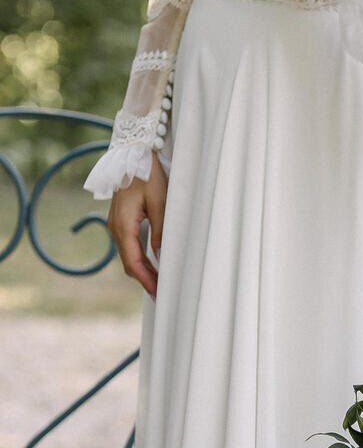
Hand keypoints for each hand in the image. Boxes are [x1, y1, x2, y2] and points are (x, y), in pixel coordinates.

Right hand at [107, 153, 166, 298]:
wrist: (133, 153)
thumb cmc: (148, 176)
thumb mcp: (160, 203)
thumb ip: (160, 231)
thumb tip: (161, 256)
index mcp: (124, 225)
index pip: (133, 262)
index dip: (146, 280)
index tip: (158, 293)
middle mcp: (115, 227)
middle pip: (128, 262)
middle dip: (144, 279)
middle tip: (162, 294)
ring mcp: (115, 223)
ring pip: (127, 255)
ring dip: (141, 270)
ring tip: (159, 282)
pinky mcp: (120, 220)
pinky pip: (127, 245)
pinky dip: (138, 258)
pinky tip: (151, 264)